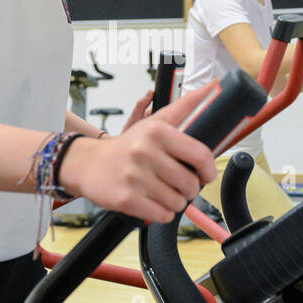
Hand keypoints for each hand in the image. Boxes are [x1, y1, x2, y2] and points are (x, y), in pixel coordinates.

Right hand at [59, 85, 218, 223]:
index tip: (205, 174)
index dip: (208, 170)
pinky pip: (162, 215)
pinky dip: (162, 212)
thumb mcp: (154, 122)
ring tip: (162, 191)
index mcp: (157, 132)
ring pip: (177, 202)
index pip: (200, 155)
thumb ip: (185, 107)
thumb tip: (214, 86)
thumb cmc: (128, 146)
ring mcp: (134, 177)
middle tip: (177, 184)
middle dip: (188, 189)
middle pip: (190, 184)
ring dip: (174, 201)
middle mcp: (145, 152)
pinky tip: (152, 201)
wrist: (88, 163)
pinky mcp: (126, 199)